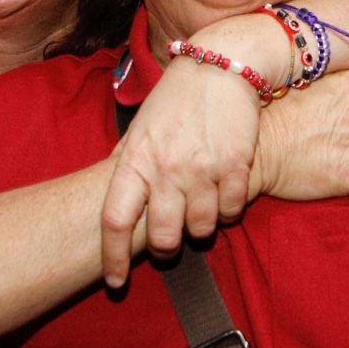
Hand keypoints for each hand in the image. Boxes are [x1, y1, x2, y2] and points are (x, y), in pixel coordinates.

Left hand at [100, 57, 264, 285]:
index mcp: (136, 160)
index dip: (112, 258)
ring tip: (199, 212)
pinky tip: (223, 197)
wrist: (222, 65)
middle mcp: (168, 168)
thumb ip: (128, 163)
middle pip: (162, 236)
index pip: (114, 220)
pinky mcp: (237, 165)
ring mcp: (203, 169)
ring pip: (201, 229)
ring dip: (200, 230)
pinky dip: (228, 213)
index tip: (115, 282)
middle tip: (168, 244)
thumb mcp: (141, 128)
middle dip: (165, 249)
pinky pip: (232, 211)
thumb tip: (113, 197)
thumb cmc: (176, 98)